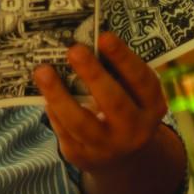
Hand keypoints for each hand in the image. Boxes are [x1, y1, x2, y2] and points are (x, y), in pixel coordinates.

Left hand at [33, 32, 168, 173]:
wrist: (121, 157)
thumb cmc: (123, 107)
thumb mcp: (131, 93)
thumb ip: (115, 72)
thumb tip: (85, 39)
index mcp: (151, 106)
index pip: (141, 80)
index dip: (123, 58)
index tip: (104, 36)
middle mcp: (134, 130)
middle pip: (114, 102)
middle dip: (93, 74)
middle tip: (74, 49)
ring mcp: (108, 147)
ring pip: (81, 122)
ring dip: (59, 94)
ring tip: (43, 71)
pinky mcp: (82, 156)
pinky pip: (64, 131)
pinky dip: (53, 109)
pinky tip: (43, 93)